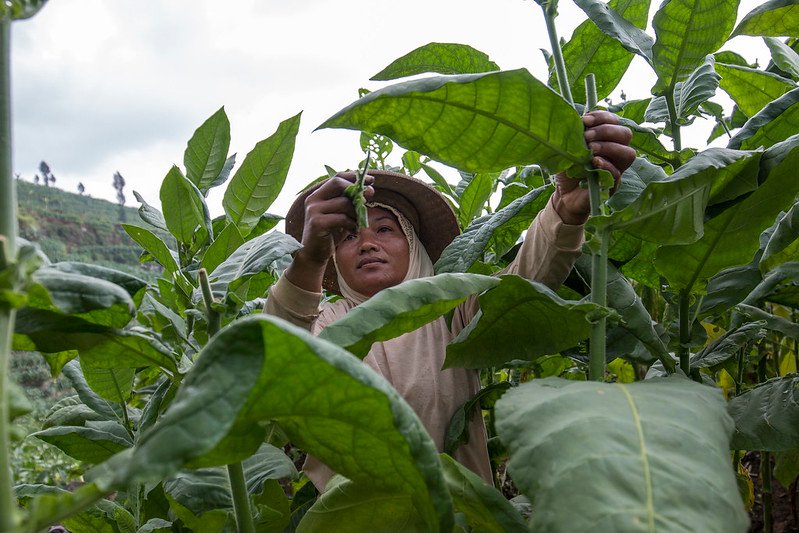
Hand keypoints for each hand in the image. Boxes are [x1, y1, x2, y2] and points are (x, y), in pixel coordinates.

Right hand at [298, 174, 375, 263]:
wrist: (314, 254)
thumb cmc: (330, 233)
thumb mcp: (343, 215)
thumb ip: (353, 203)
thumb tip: (369, 190)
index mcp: (318, 194)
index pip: (336, 177)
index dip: (354, 176)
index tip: (371, 180)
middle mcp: (313, 199)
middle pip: (338, 183)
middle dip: (356, 190)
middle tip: (368, 198)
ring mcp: (313, 210)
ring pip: (344, 202)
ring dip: (356, 212)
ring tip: (358, 222)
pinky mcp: (317, 223)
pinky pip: (342, 218)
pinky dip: (352, 224)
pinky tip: (353, 230)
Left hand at [552, 110, 634, 224]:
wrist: (563, 195)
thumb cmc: (568, 168)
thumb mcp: (569, 147)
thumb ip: (576, 133)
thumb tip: (579, 119)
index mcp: (608, 139)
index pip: (615, 121)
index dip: (602, 117)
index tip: (585, 120)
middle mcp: (617, 153)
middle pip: (626, 134)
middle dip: (606, 131)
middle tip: (587, 137)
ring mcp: (617, 169)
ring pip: (628, 153)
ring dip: (609, 147)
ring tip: (590, 149)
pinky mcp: (612, 186)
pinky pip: (617, 173)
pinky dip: (606, 165)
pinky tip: (594, 161)